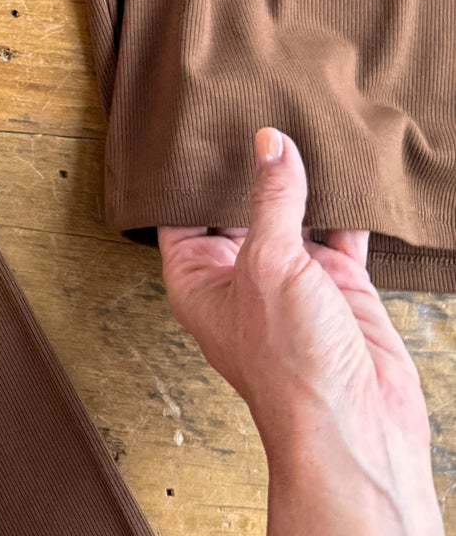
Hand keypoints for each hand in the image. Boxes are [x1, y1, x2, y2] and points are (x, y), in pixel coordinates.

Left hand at [158, 128, 431, 466]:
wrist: (357, 428)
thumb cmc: (291, 366)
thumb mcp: (269, 265)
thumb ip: (270, 200)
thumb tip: (267, 144)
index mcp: (198, 280)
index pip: (178, 214)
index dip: (183, 175)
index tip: (190, 125)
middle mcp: (242, 278)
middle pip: (236, 209)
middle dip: (245, 168)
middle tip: (248, 108)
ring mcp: (293, 281)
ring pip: (292, 215)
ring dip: (299, 180)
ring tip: (299, 122)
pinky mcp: (339, 287)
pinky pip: (340, 233)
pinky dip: (346, 206)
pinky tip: (349, 169)